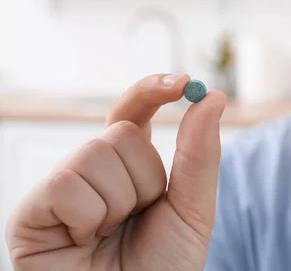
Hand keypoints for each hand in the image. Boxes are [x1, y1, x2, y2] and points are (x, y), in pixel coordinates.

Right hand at [5, 74, 226, 270]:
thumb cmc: (163, 268)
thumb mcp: (192, 210)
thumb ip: (200, 155)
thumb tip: (213, 97)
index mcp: (127, 169)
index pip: (133, 113)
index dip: (152, 91)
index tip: (182, 83)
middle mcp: (91, 173)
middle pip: (120, 133)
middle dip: (144, 180)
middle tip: (136, 219)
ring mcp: (59, 192)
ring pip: (95, 153)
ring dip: (119, 202)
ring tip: (110, 236)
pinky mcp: (30, 214)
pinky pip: (66, 184)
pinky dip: (87, 217)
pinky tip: (82, 242)